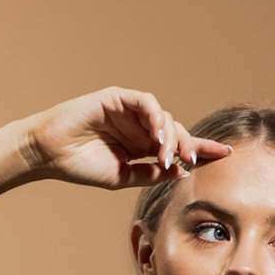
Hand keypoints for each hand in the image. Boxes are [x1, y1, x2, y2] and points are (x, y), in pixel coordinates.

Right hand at [19, 86, 233, 190]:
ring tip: (169, 156)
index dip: (201, 149)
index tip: (224, 155)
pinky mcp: (118, 98)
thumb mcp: (122, 177)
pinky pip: (146, 103)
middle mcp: (139, 127)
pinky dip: (156, 117)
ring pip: (164, 117)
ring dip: (170, 137)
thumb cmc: (80, 167)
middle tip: (194, 160)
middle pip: (176, 131)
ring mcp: (129, 111)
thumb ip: (151, 173)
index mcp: (141, 147)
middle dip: (189, 145)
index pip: (177, 146)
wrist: (50, 154)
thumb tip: (181, 172)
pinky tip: (157, 135)